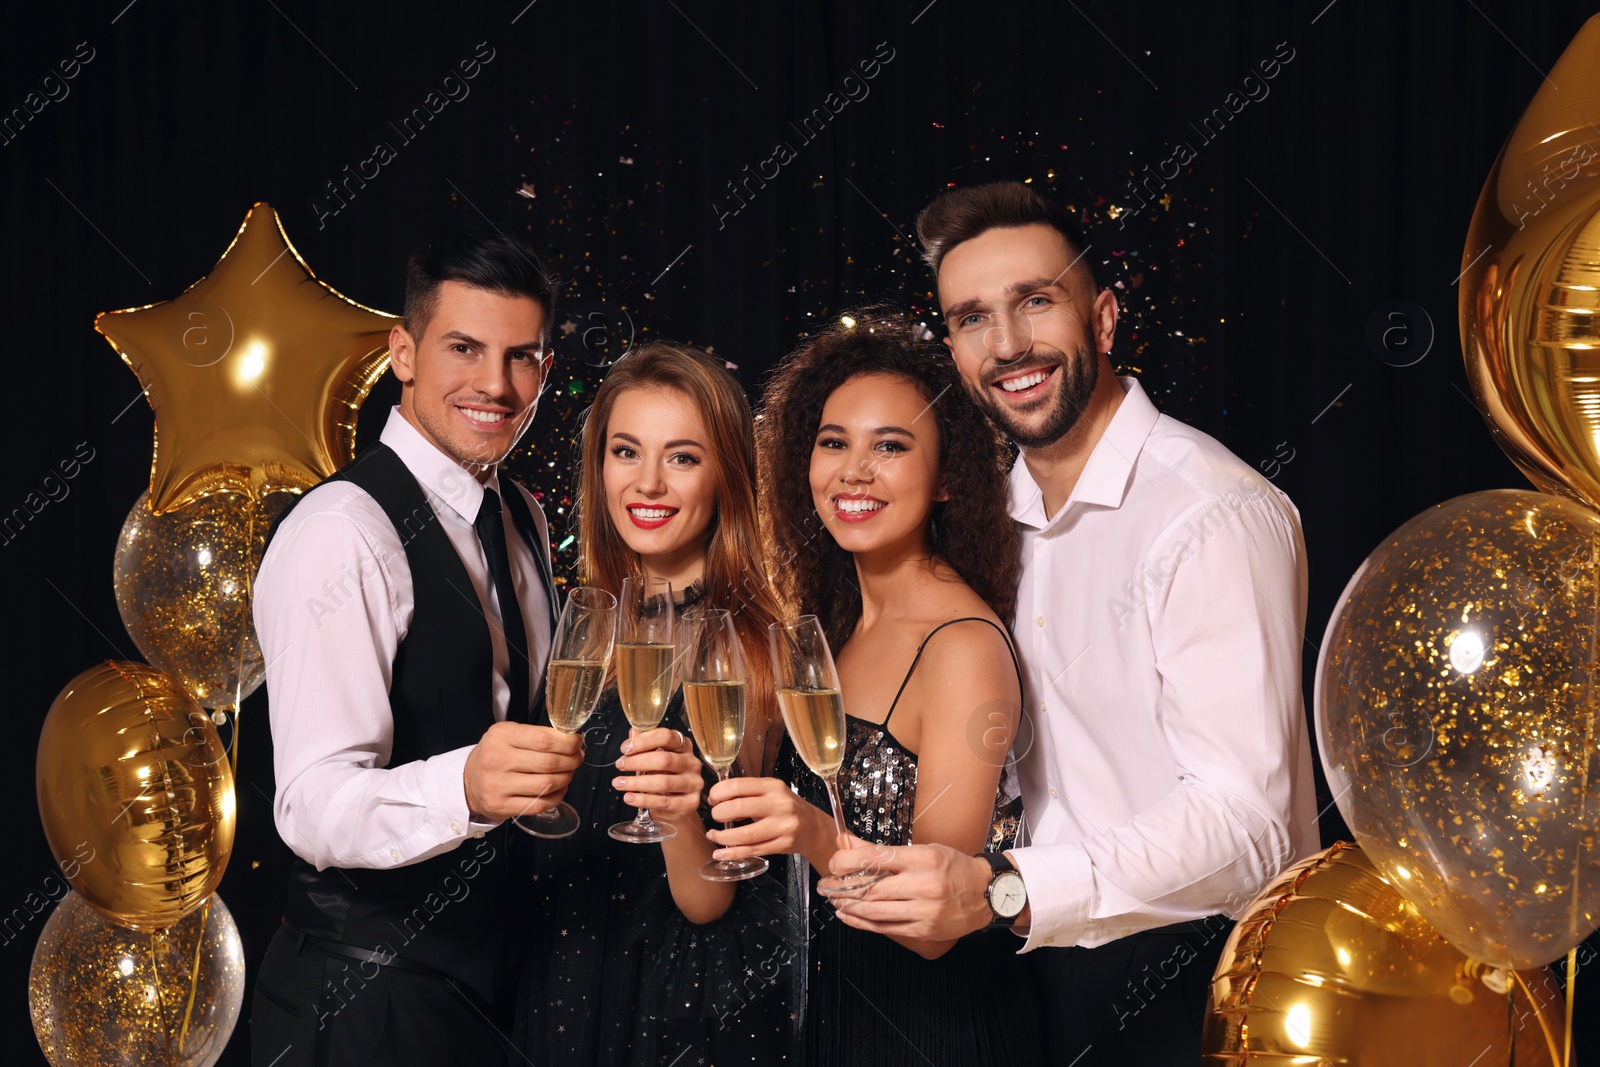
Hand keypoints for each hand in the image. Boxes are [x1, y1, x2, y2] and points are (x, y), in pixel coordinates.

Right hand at [463, 721, 583, 820]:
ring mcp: (498, 785)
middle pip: (548, 763)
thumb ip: (536, 735)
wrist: (468, 780)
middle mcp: (497, 760)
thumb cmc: (495, 754)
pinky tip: (559, 789)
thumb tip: (571, 742)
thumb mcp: (508, 734)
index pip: (543, 739)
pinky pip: (539, 804)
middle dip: (571, 761)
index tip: (577, 743)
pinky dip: (556, 797)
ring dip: (566, 778)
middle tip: (577, 759)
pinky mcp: (501, 806)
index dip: (567, 743)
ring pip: (546, 784)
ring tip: (569, 773)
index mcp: (501, 736)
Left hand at [612, 727, 703, 820]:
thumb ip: (645, 745)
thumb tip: (632, 734)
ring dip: (636, 783)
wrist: (678, 805)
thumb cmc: (665, 776)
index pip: (666, 737)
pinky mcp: (690, 803)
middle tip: (620, 765)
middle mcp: (691, 763)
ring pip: (662, 782)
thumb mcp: (655, 758)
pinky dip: (643, 800)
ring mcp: (693, 783)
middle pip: (663, 759)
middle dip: (636, 762)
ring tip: (619, 783)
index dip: (643, 741)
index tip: (626, 748)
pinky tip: (629, 797)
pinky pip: (663, 802)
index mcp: (684, 746)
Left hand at [705, 776, 828, 861]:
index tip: (712, 799)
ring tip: (714, 835)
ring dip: (723, 837)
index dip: (720, 792)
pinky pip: (753, 850)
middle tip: (714, 817)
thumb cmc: (785, 807)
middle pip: (740, 808)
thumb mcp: (771, 793)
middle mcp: (779, 804)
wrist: (813, 827)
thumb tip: (720, 803)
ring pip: (746, 834)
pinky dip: (733, 853)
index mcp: (773, 786)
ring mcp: (783, 826)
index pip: (740, 785)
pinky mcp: (783, 845)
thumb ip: (748, 795)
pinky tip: (721, 853)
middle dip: (719, 814)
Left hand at [827, 835, 994, 940]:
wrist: (987, 894)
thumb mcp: (922, 850)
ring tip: (835, 900)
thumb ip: (882, 850)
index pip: (875, 858)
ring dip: (848, 907)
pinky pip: (885, 928)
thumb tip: (846, 842)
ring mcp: (923, 911)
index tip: (834, 862)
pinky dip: (861, 923)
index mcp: (922, 859)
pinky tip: (849, 916)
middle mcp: (923, 885)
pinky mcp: (923, 930)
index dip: (846, 862)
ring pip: (874, 911)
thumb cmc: (954, 868)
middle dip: (841, 887)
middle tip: (827, 884)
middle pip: (870, 888)